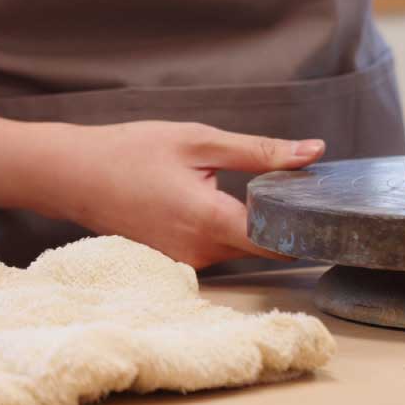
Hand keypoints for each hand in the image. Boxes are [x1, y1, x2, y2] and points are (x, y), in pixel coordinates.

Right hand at [36, 121, 323, 269]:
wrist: (71, 175)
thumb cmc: (131, 151)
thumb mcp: (200, 141)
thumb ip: (262, 152)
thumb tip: (314, 152)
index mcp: (209, 221)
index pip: (280, 241)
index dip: (310, 227)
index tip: (333, 210)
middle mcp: (200, 253)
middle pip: (266, 246)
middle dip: (287, 219)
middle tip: (304, 184)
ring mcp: (187, 262)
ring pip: (244, 248)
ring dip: (259, 224)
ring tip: (268, 187)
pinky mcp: (177, 262)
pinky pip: (220, 250)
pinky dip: (233, 229)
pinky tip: (232, 201)